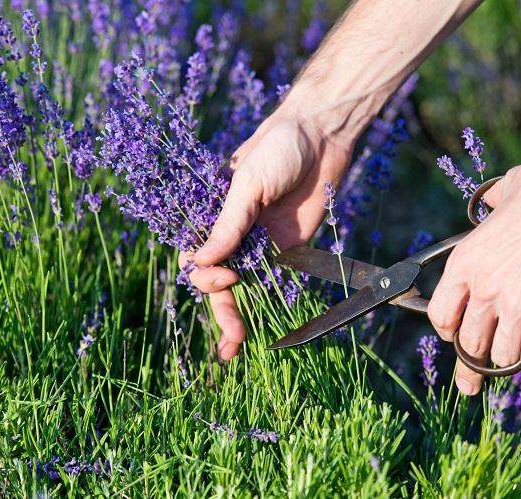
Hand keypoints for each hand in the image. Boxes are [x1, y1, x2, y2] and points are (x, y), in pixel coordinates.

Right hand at [180, 113, 350, 359]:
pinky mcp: (289, 249)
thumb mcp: (247, 183)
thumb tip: (201, 261)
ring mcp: (261, 245)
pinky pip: (274, 282)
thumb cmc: (277, 149)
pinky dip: (267, 305)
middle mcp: (234, 235)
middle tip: (233, 337)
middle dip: (224, 310)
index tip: (225, 277)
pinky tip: (262, 328)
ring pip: (245, 289)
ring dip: (240, 316)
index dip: (207, 276)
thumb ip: (229, 225)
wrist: (320, 137)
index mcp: (214, 216)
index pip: (199, 258)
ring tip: (236, 346)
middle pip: (221, 282)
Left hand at [428, 135, 520, 394]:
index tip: (455, 336)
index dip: (447, 332)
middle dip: (470, 365)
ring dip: (508, 362)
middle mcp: (482, 290)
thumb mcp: (501, 196)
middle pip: (468, 344)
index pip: (441, 317)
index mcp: (464, 264)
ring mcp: (513, 305)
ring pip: (499, 357)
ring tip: (518, 359)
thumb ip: (489, 209)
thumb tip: (490, 203)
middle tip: (471, 381)